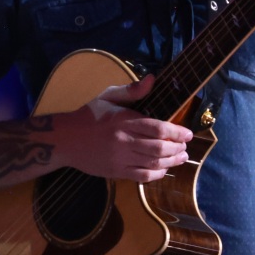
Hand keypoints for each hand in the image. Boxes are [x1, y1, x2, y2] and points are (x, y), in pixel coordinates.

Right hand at [58, 76, 192, 181]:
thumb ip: (132, 90)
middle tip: (185, 147)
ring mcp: (120, 158)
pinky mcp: (116, 171)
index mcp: (124, 121)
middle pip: (159, 148)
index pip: (158, 128)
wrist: (65, 139)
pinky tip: (163, 169)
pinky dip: (157, 174)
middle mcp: (124, 141)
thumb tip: (153, 79)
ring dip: (172, 161)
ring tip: (181, 158)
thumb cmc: (89, 116)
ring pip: (153, 163)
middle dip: (177, 148)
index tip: (188, 134)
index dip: (177, 132)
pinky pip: (142, 176)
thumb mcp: (107, 97)